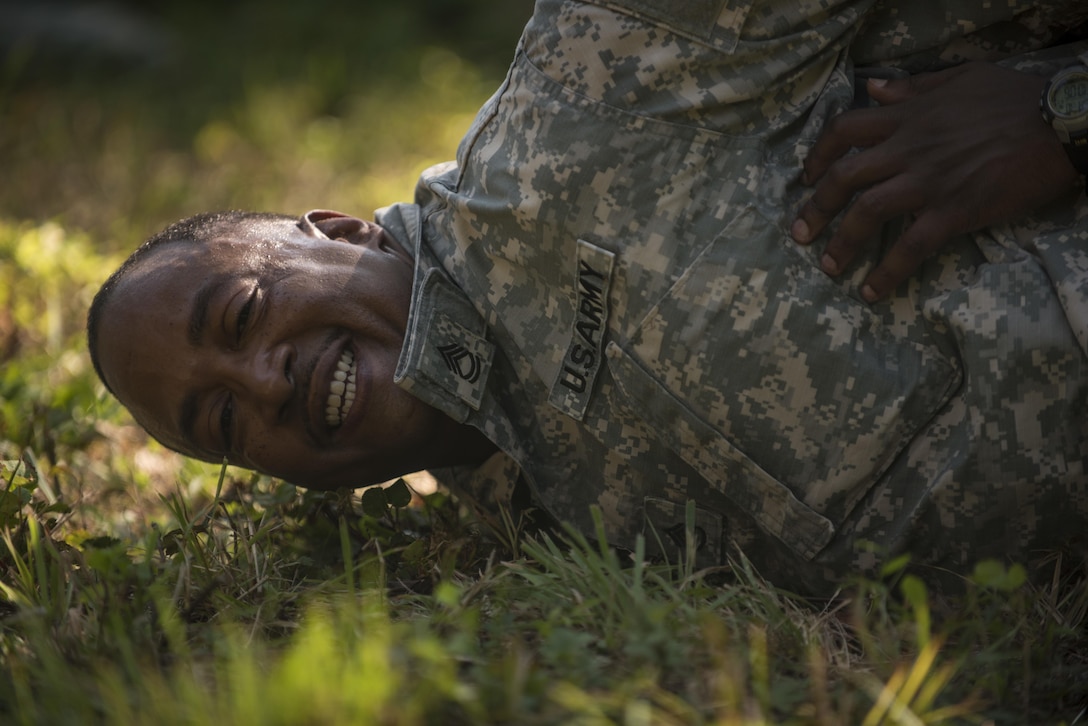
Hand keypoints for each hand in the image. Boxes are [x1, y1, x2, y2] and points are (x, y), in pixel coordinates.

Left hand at [791, 62, 1079, 301]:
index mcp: (908, 117)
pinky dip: (886, 273)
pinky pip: (910, 247)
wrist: (1061, 122)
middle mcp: (909, 149)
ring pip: (868, 213)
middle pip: (845, 178)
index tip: (807, 177)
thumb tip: (876, 89)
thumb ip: (914, 87)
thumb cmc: (1015, 98)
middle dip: (815, 208)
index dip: (818, 155)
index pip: (844, 130)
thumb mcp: (960, 78)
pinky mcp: (954, 211)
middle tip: (800, 234)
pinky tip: (871, 292)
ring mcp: (929, 182)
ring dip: (841, 244)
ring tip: (828, 267)